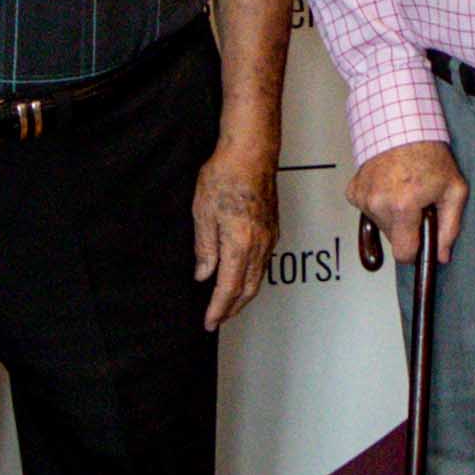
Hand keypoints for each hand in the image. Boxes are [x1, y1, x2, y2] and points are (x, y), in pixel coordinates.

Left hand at [191, 145, 274, 330]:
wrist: (251, 152)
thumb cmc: (225, 175)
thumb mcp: (203, 212)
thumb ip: (205, 248)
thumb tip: (203, 273)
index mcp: (240, 244)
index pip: (228, 289)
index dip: (218, 309)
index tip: (209, 322)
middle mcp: (259, 246)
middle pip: (247, 290)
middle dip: (232, 309)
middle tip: (217, 320)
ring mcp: (269, 238)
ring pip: (258, 278)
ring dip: (242, 296)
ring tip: (228, 305)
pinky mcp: (272, 229)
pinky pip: (263, 263)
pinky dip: (251, 278)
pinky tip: (241, 277)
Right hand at [350, 140, 465, 265]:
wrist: (402, 126)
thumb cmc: (429, 155)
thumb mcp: (453, 190)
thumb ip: (450, 227)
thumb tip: (442, 255)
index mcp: (402, 207)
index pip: (403, 254)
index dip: (415, 250)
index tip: (421, 239)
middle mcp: (378, 204)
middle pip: (393, 238)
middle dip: (406, 227)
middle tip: (417, 204)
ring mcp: (363, 197)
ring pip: (380, 224)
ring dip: (392, 214)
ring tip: (403, 191)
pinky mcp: (353, 191)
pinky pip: (368, 209)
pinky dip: (379, 202)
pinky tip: (389, 186)